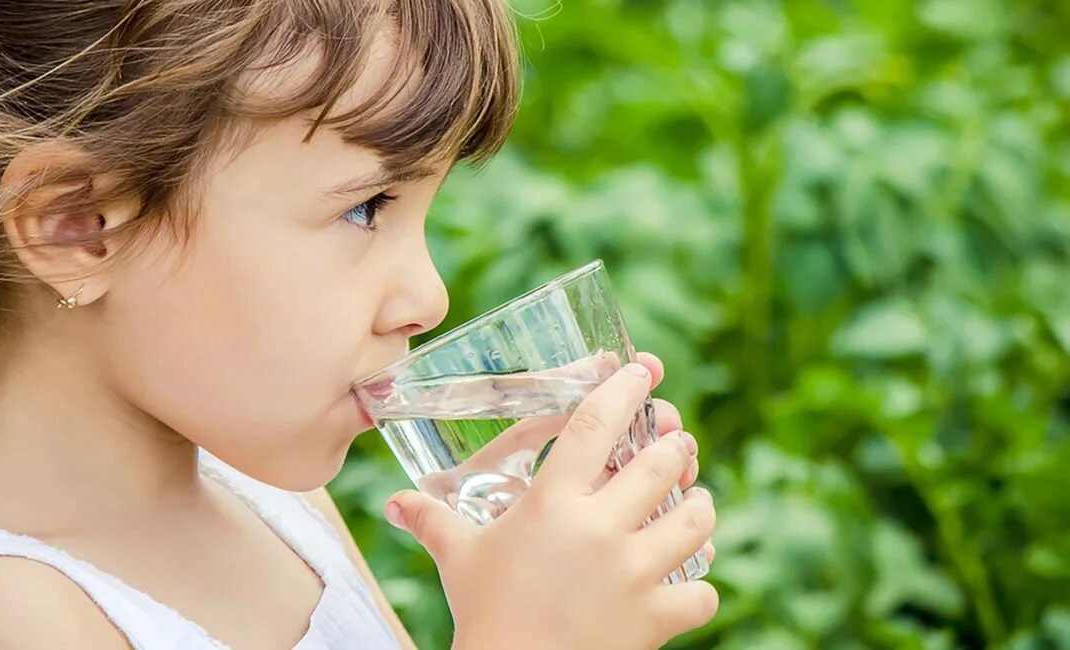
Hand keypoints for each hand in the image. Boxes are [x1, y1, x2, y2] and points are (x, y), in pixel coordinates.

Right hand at [385, 354, 717, 649]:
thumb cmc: (483, 612)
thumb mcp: (458, 557)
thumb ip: (431, 520)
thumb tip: (395, 502)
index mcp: (553, 502)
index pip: (595, 425)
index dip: (622, 390)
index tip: (641, 373)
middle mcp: (600, 528)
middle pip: (661, 464)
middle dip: (675, 447)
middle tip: (676, 445)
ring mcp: (634, 573)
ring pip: (696, 519)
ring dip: (700, 505)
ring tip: (695, 501)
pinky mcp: (655, 617)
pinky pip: (702, 592)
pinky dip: (700, 586)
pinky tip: (688, 581)